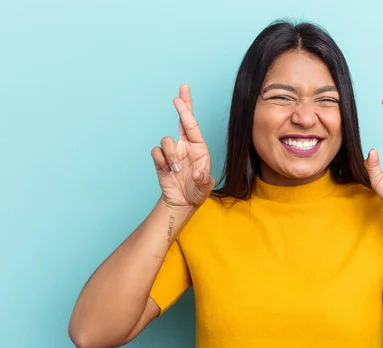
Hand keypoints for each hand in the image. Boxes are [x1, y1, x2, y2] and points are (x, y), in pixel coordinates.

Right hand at [151, 84, 214, 208]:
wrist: (182, 201)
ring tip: (176, 170)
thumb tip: (197, 174)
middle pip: (182, 121)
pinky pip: (156, 152)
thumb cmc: (197, 192)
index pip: (192, 126)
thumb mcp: (205, 187)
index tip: (180, 98)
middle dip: (183, 105)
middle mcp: (186, 146)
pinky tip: (167, 171)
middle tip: (183, 88)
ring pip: (166, 141)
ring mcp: (173, 152)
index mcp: (199, 148)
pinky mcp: (161, 159)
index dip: (186, 111)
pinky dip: (160, 161)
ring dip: (170, 156)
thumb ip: (203, 180)